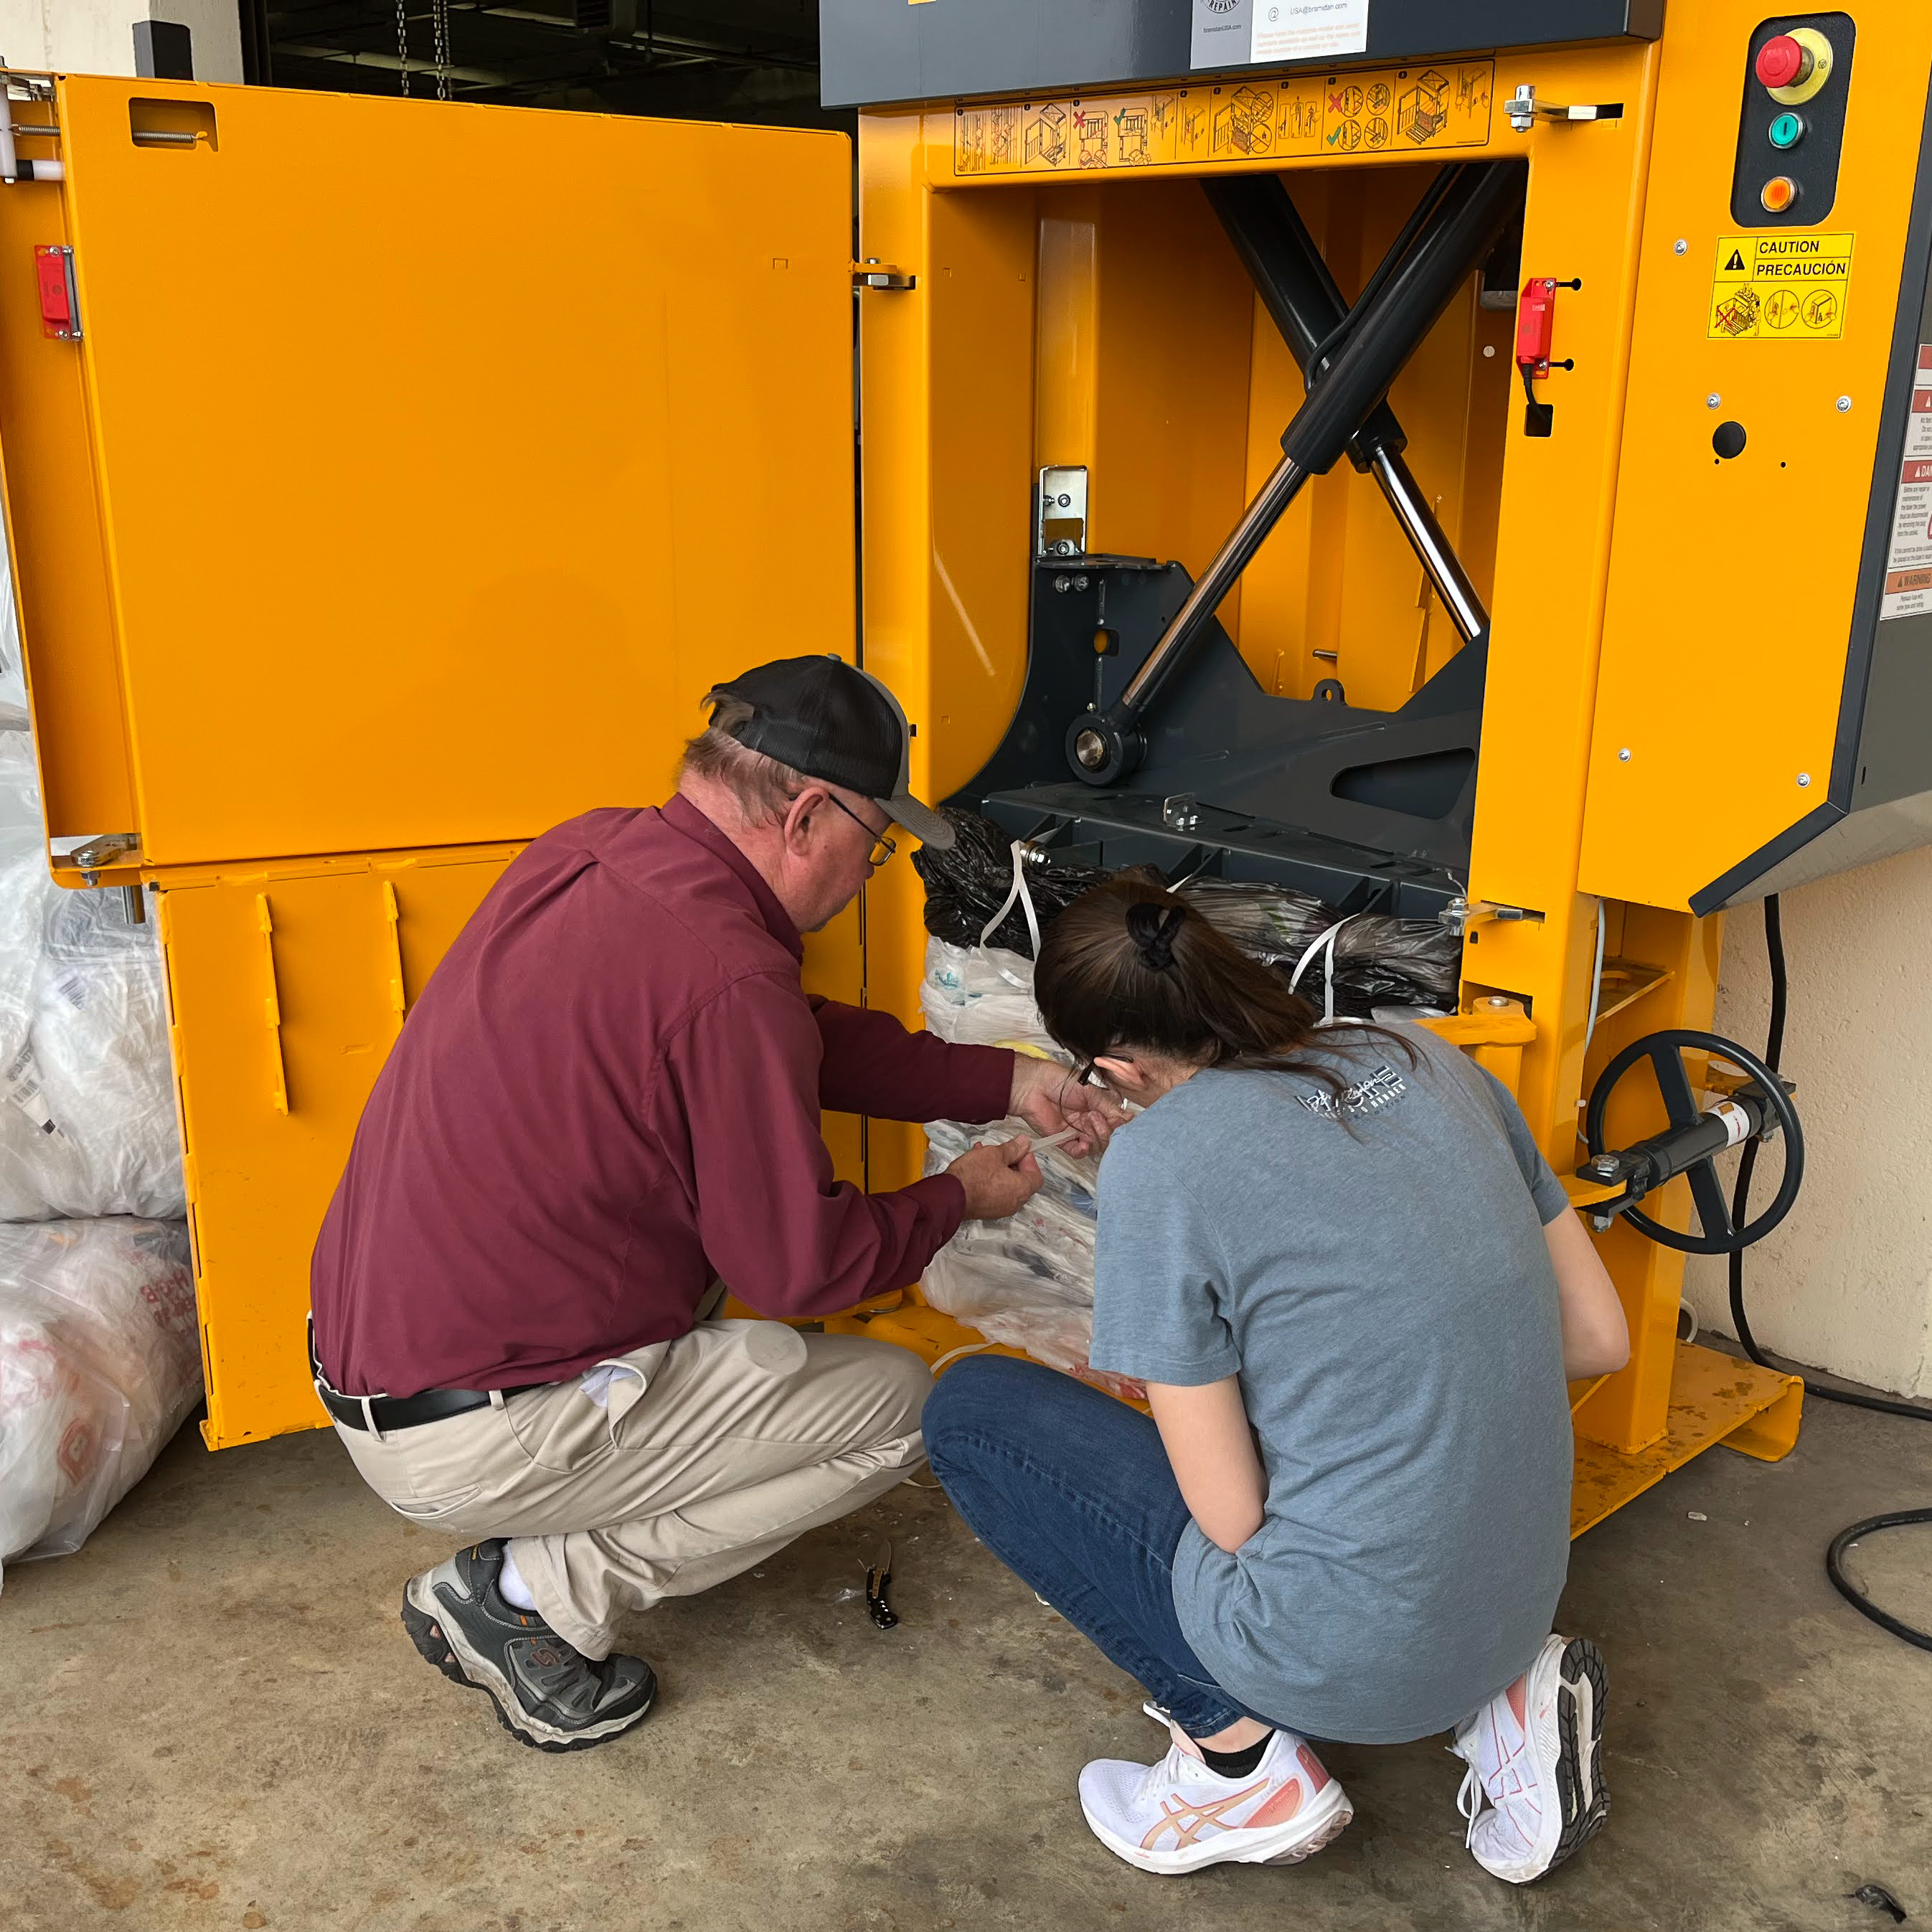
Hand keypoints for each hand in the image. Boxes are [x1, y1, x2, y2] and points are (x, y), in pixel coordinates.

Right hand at [947, 1136, 1042, 1220]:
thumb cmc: (974, 1174)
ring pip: (1007, 1187)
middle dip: (1013, 1164)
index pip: (1036, 1176)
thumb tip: (1025, 1143)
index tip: (1019, 1150)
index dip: (1029, 1161)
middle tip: (1002, 1152)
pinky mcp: (987, 1211)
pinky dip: (992, 1181)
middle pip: (1022, 1182)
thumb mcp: (995, 1154)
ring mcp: (1001, 1209)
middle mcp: (1014, 1203)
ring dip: (1000, 1170)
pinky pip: (996, 1194)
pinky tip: (978, 1167)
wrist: (949, 1196)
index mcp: (1021, 1189)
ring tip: (985, 1154)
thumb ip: (1013, 1148)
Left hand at [1009, 1054, 1127, 1157]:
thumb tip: (1128, 1118)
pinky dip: (1082, 1150)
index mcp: (1098, 1108)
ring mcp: (1077, 1131)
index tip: (1120, 1121)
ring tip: (1088, 1121)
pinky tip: (1083, 1143)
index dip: (1119, 1125)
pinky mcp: (1064, 1140)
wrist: (1034, 1086)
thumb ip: (1109, 1106)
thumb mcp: (1090, 1091)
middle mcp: (1090, 1121)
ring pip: (1095, 1145)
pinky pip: (1077, 1152)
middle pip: (1107, 1137)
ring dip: (1095, 1136)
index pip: (1116, 1123)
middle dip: (1106, 1130)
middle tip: (1097, 1117)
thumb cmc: (1059, 1081)